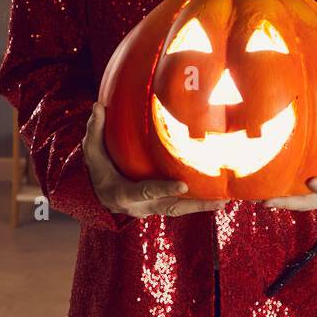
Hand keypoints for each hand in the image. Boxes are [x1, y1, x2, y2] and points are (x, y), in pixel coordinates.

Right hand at [81, 102, 228, 217]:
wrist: (99, 194)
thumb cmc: (97, 169)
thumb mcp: (92, 151)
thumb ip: (95, 130)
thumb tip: (98, 106)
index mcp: (123, 193)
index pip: (145, 191)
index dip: (163, 189)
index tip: (183, 185)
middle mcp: (140, 206)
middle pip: (171, 207)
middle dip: (195, 204)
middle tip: (218, 200)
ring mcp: (152, 209)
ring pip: (179, 210)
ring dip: (202, 207)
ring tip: (224, 200)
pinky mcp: (160, 207)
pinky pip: (181, 207)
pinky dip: (199, 204)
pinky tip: (218, 199)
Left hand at [263, 105, 316, 210]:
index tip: (312, 181)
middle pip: (314, 202)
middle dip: (293, 202)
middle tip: (271, 199)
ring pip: (302, 202)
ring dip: (282, 202)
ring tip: (261, 199)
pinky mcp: (312, 190)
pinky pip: (297, 195)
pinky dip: (282, 195)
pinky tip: (262, 192)